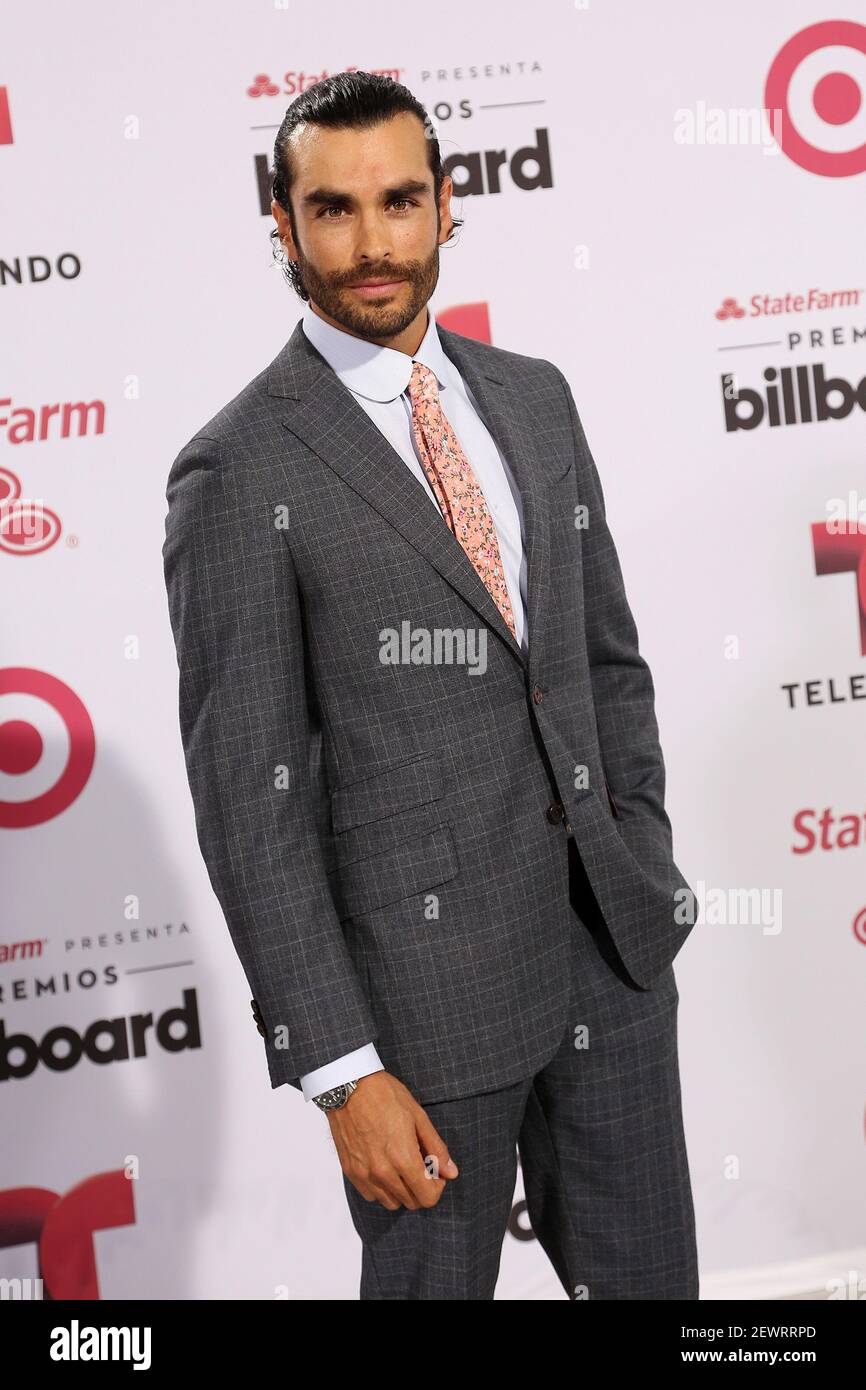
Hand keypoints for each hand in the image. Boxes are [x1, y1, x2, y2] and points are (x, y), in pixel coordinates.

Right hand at [327, 1072, 458, 1210]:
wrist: (348, 1086)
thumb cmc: (384, 1095)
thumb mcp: (418, 1116)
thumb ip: (436, 1148)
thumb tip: (451, 1172)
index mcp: (403, 1158)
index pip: (428, 1197)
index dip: (437, 1187)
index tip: (435, 1171)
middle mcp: (383, 1172)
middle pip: (412, 1202)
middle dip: (422, 1188)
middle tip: (421, 1165)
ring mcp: (364, 1174)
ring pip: (391, 1203)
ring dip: (402, 1191)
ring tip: (401, 1166)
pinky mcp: (351, 1171)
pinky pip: (371, 1195)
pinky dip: (381, 1188)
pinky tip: (384, 1166)